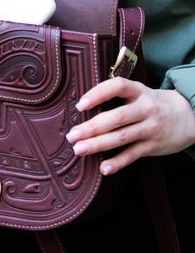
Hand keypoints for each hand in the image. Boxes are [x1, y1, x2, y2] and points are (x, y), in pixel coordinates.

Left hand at [65, 77, 194, 175]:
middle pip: (117, 117)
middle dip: (92, 127)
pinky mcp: (153, 146)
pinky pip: (133, 155)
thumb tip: (84, 104)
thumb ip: (117, 95)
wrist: (188, 116)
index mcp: (138, 91)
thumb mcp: (139, 92)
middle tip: (72, 135)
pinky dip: (117, 163)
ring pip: (122, 137)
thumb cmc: (153, 103)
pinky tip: (103, 168)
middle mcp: (145, 108)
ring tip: (79, 149)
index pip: (117, 87)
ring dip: (98, 145)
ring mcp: (150, 128)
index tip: (80, 105)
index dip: (98, 94)